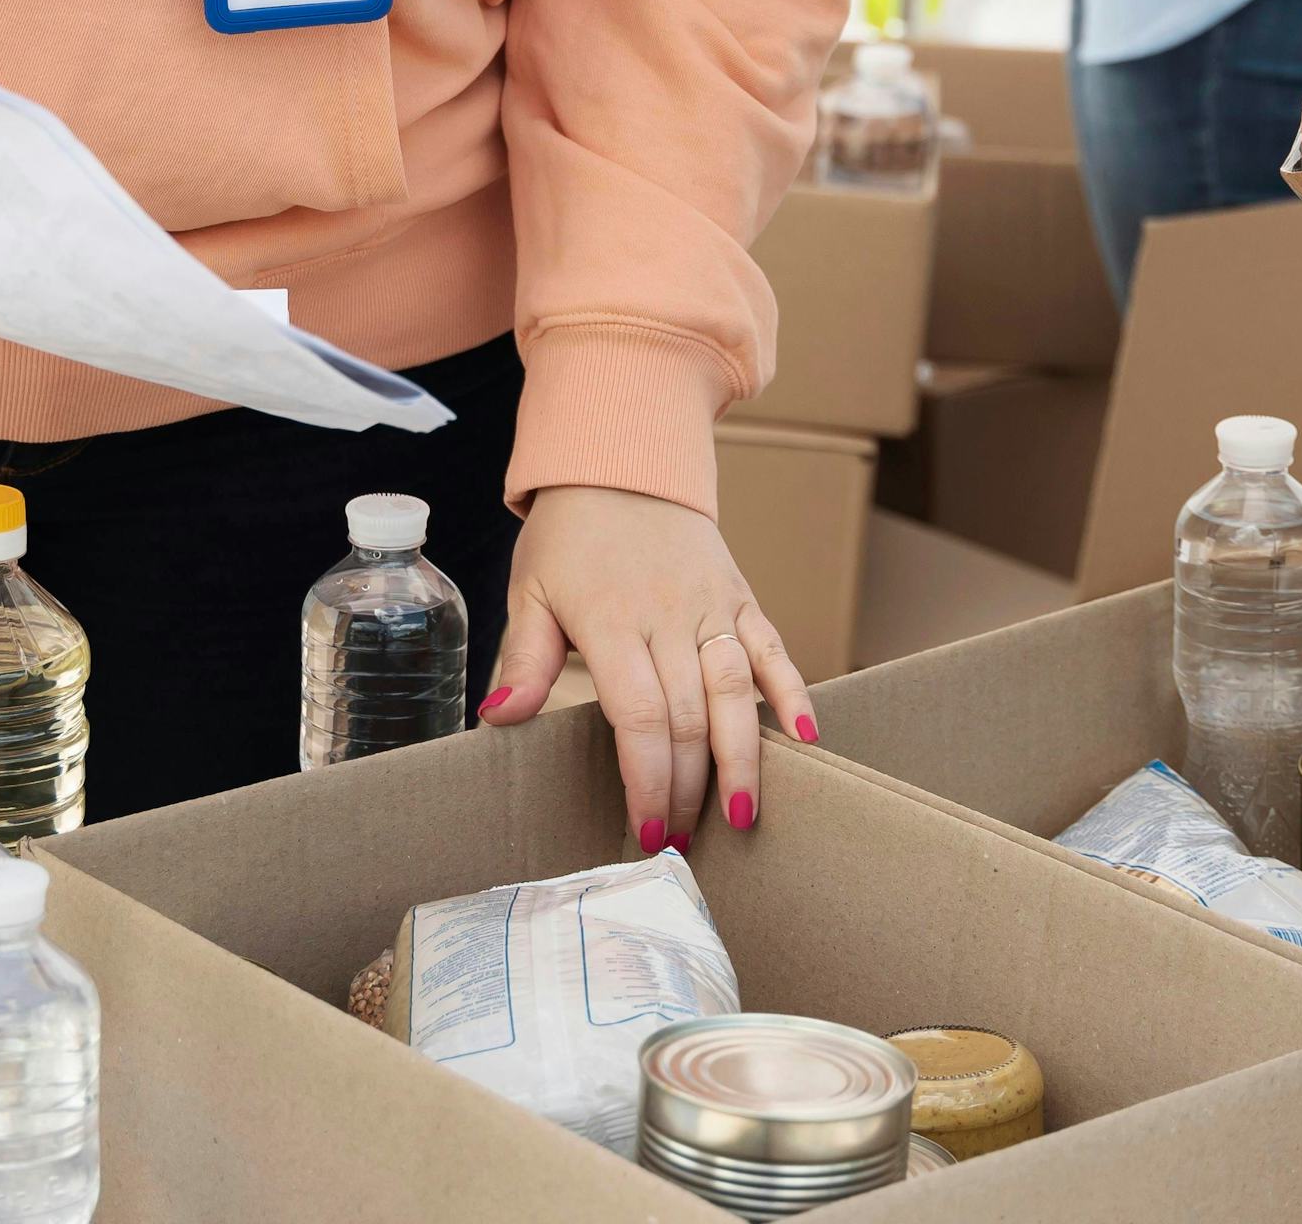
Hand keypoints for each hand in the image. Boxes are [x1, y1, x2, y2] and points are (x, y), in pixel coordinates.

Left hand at [480, 486, 817, 848]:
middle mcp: (669, 614)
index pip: (638, 715)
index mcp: (611, 620)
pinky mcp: (739, 595)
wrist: (621, 458)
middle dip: (688, 787)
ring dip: (742, 757)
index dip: (647, 777)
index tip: (648, 828)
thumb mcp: (531, 590)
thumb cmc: (569, 534)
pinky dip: (792, 690)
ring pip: (736, 689)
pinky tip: (803, 738)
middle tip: (683, 844)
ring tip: (742, 815)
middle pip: (689, 715)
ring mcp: (711, 604)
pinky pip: (772, 646)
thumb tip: (499, 720)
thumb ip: (524, 659)